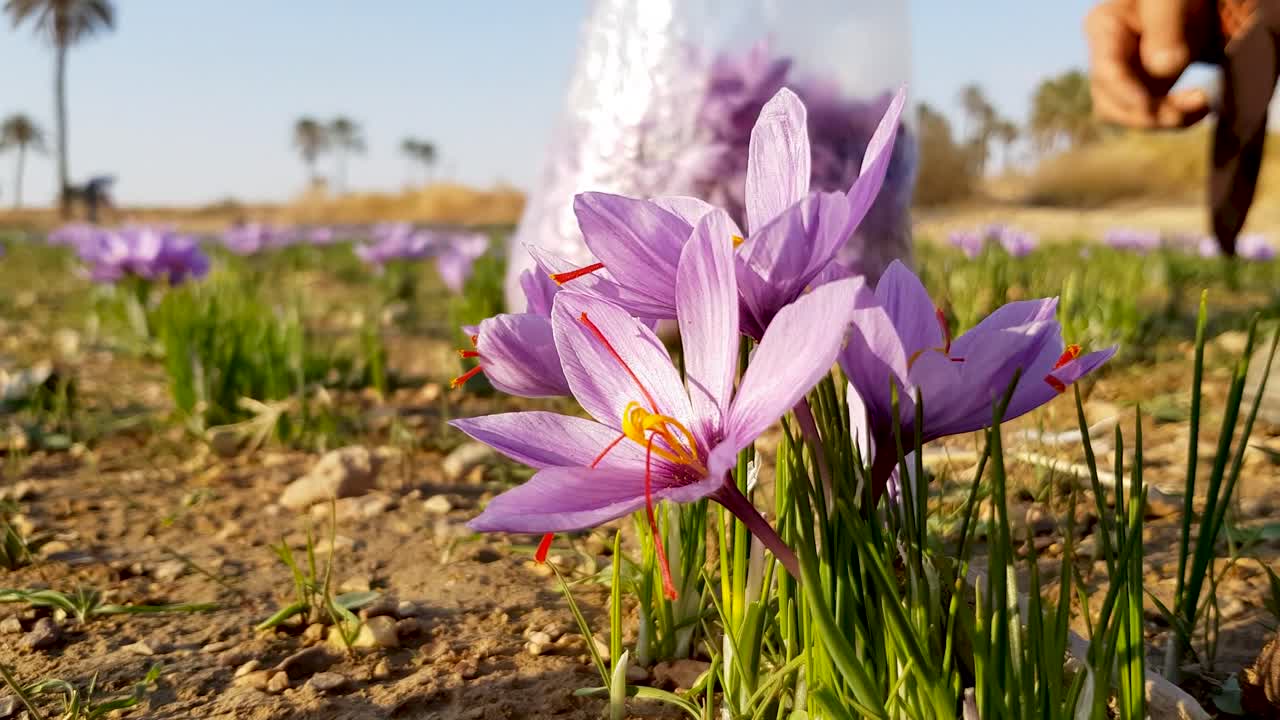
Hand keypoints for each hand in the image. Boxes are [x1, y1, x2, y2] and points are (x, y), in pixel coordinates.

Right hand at [1085, 0, 1215, 128]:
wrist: (1192, 0)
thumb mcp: (1172, 0)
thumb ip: (1166, 29)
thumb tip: (1163, 68)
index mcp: (1104, 28)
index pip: (1106, 70)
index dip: (1125, 93)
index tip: (1150, 107)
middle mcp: (1106, 57)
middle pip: (1110, 102)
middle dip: (1149, 113)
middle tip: (1198, 104)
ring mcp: (1124, 76)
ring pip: (1128, 115)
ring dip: (1164, 120)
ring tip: (1203, 106)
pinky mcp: (1144, 88)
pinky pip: (1150, 115)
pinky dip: (1174, 117)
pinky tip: (1200, 107)